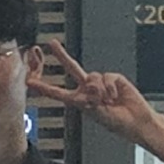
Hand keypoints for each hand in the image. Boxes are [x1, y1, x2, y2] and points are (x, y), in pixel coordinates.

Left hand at [30, 40, 163, 144]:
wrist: (135, 121)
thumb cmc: (114, 121)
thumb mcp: (95, 112)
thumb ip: (89, 97)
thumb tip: (91, 84)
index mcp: (77, 100)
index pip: (57, 92)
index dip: (44, 87)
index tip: (29, 82)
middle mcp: (86, 89)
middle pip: (72, 68)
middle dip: (62, 55)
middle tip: (51, 43)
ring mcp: (100, 82)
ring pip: (93, 76)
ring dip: (101, 91)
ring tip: (109, 102)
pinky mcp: (114, 78)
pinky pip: (107, 77)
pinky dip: (111, 87)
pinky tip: (116, 96)